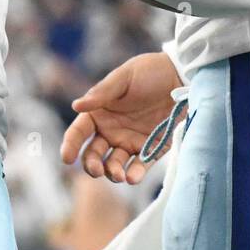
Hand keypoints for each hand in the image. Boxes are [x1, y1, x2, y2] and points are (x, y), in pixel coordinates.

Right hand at [61, 51, 181, 184]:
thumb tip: (76, 105)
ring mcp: (130, 142)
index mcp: (99, 112)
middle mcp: (111, 130)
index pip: (79, 132)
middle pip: (93, 154)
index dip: (70, 145)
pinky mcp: (151, 149)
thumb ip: (101, 93)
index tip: (67, 158)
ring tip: (118, 174)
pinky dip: (134, 175)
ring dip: (112, 172)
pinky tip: (132, 177)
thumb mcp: (124, 77)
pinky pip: (140, 167)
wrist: (183, 76)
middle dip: (92, 165)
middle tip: (96, 169)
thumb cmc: (150, 72)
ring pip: (113, 165)